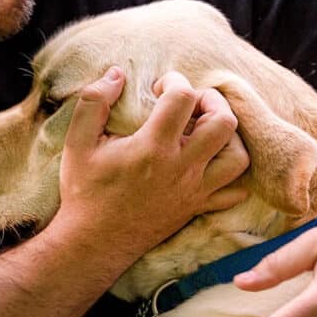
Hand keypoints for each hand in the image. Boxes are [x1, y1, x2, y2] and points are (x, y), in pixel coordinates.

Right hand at [58, 67, 248, 257]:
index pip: (183, 97)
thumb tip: (116, 74)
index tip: (159, 88)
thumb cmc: (84, 191)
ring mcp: (193, 191)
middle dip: (212, 101)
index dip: (174, 81)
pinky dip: (232, 175)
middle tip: (191, 104)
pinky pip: (234, 192)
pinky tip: (210, 163)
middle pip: (224, 122)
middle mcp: (181, 168)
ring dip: (228, 137)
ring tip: (204, 131)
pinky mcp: (197, 208)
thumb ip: (93, 101)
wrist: (93, 242)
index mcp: (152, 147)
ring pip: (238, 157)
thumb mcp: (78, 142)